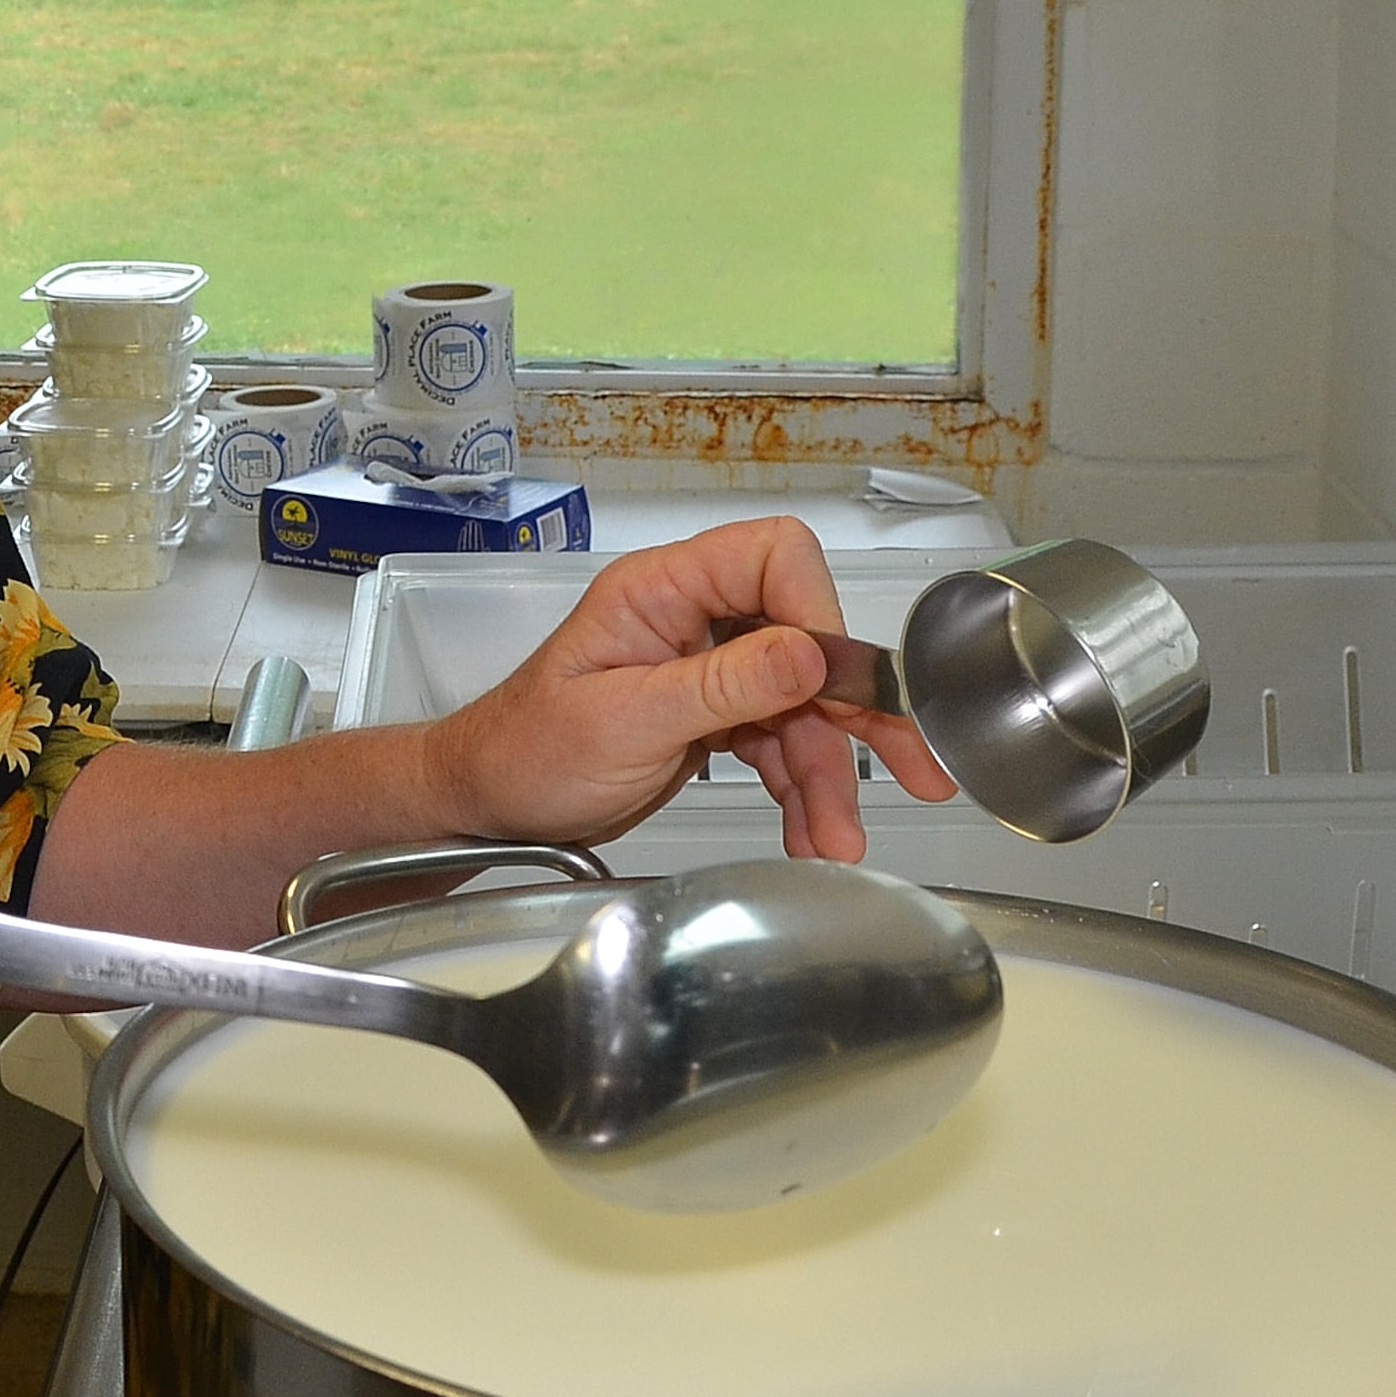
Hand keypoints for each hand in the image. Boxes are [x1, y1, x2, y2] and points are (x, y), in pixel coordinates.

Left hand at [424, 518, 956, 860]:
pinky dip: (801, 790)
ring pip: (801, 706)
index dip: (816, 613)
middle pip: (805, 639)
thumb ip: (718, 687)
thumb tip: (808, 654)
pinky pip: (779, 744)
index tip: (832, 683)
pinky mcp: (712, 717)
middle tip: (909, 767)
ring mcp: (705, 668)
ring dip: (830, 773)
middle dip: (853, 711)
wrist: (486, 802)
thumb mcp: (623, 722)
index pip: (772, 557)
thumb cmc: (524, 751)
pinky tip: (813, 833)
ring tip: (839, 838)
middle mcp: (691, 618)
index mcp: (661, 591)